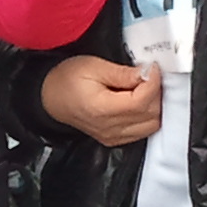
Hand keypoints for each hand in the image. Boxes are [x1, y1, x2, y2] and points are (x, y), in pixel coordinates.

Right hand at [41, 55, 162, 146]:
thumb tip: (147, 73)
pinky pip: (143, 131)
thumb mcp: (93, 66)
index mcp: (102, 110)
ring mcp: (114, 137)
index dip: (153, 83)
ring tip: (145, 87)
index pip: (142, 102)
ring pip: (151, 126)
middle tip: (149, 75)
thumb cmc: (67, 80)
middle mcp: (110, 129)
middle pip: (151, 115)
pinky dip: (148, 116)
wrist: (50, 98)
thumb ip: (123, 73)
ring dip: (154, 105)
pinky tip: (140, 101)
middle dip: (156, 93)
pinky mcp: (116, 140)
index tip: (152, 68)